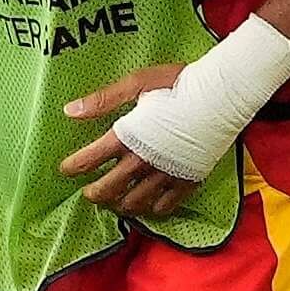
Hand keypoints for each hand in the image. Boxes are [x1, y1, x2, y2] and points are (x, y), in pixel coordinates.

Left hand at [58, 64, 197, 218]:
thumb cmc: (179, 83)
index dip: (72, 167)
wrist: (224, 94)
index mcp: (127, 137)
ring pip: (133, 203)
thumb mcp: (139, 82)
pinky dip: (152, 208)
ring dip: (120, 203)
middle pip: (107, 190)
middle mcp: (142, 161)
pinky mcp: (187, 181)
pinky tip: (149, 202)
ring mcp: (165, 174)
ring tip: (117, 199)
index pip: (88, 161)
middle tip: (90, 190)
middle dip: (93, 193)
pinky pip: (165, 206)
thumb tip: (69, 111)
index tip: (66, 169)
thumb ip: (104, 100)